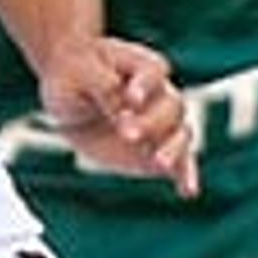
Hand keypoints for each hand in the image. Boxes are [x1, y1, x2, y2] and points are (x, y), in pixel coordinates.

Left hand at [40, 36, 197, 197]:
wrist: (70, 97)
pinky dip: (186, 175)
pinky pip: (180, 163)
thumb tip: (122, 106)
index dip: (145, 86)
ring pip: (181, 134)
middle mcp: (160, 94)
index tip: (130, 99)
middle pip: (171, 106)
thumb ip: (101, 85)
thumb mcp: (78, 74)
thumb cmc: (73, 74)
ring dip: (174, 149)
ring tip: (161, 163)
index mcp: (142, 66)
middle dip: (151, 122)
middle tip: (126, 133)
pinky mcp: (157, 150)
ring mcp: (161, 123)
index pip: (154, 73)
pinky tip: (188, 191)